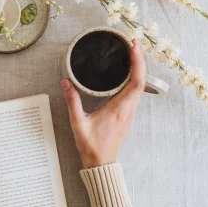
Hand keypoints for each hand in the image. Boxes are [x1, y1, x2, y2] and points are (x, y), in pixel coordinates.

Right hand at [60, 39, 145, 168]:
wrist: (100, 162)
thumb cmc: (91, 145)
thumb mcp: (78, 122)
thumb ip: (72, 101)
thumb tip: (66, 82)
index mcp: (119, 109)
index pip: (136, 82)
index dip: (138, 63)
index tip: (134, 47)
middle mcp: (128, 109)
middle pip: (141, 81)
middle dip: (139, 60)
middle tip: (132, 44)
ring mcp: (129, 113)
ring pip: (140, 87)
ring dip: (138, 69)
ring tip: (131, 54)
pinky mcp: (127, 115)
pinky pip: (135, 93)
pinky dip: (134, 79)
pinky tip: (127, 74)